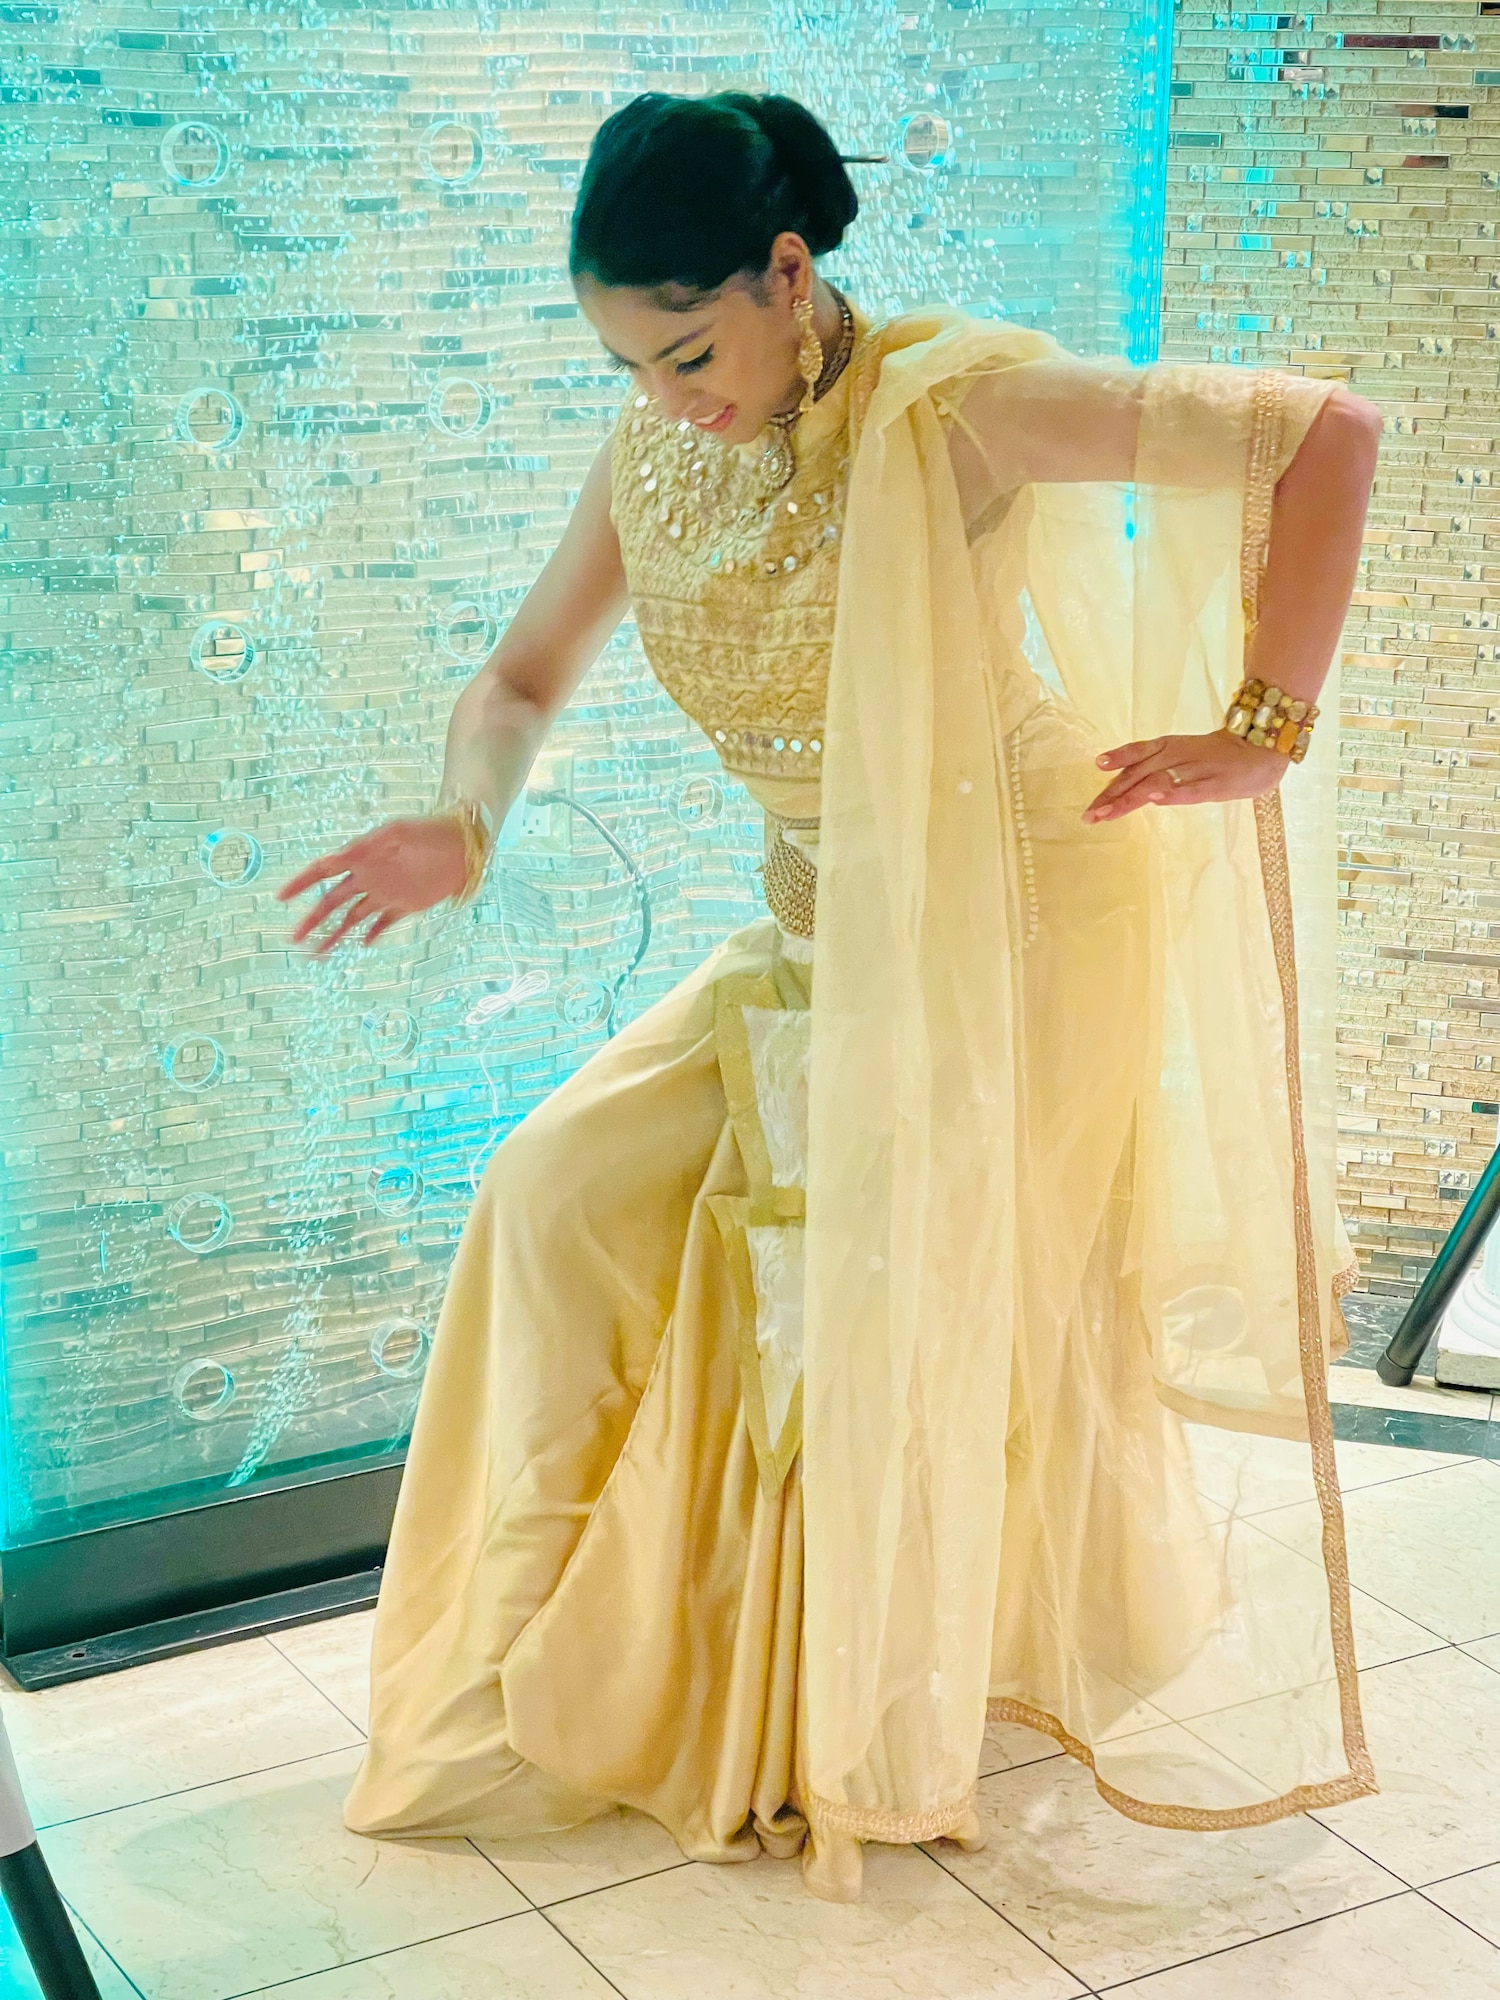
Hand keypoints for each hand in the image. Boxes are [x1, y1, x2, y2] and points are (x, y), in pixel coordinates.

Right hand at [277, 815, 468, 954]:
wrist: (463, 843)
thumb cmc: (428, 830)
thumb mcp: (397, 831)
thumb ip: (370, 844)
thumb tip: (342, 854)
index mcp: (360, 856)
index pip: (322, 871)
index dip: (301, 884)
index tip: (281, 898)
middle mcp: (367, 876)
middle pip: (332, 901)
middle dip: (312, 920)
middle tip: (294, 938)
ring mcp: (385, 892)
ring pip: (352, 917)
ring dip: (334, 935)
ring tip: (317, 955)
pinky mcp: (405, 905)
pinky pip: (383, 922)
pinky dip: (372, 934)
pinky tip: (360, 945)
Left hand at [1084, 729, 1287, 823]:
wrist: (1262, 748)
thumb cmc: (1216, 758)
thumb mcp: (1181, 759)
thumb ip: (1155, 771)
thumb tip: (1128, 791)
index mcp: (1167, 748)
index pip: (1133, 761)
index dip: (1110, 778)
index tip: (1090, 800)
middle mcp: (1176, 756)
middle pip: (1137, 775)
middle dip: (1111, 797)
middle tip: (1089, 816)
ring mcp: (1195, 769)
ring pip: (1157, 781)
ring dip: (1130, 797)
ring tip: (1108, 813)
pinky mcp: (1215, 783)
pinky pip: (1191, 789)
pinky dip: (1172, 793)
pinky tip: (1153, 800)